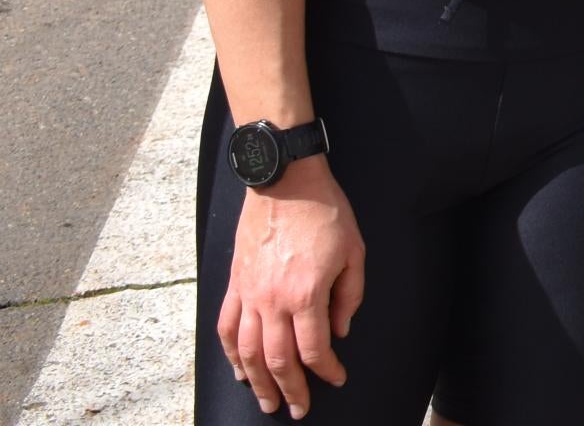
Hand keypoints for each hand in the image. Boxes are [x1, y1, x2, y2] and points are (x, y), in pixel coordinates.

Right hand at [219, 161, 363, 417]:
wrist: (285, 181)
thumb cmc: (327, 212)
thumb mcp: (355, 252)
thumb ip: (349, 297)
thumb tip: (339, 332)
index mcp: (306, 294)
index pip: (314, 349)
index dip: (325, 370)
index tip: (336, 378)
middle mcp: (272, 301)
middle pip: (278, 360)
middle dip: (290, 390)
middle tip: (298, 410)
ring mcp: (249, 294)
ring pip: (248, 352)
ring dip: (257, 382)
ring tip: (267, 401)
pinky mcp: (234, 283)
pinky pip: (227, 327)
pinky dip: (231, 354)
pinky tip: (238, 370)